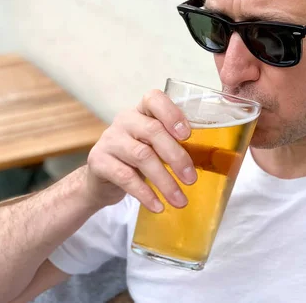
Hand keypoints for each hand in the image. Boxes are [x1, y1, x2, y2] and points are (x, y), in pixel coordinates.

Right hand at [85, 89, 196, 211]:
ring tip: (180, 200)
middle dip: (176, 156)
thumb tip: (206, 157)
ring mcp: (109, 139)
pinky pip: (125, 177)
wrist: (102, 179)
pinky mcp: (98, 161)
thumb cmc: (137, 158)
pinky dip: (145, 194)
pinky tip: (158, 206)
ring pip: (142, 156)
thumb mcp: (154, 145)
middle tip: (192, 179)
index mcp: (142, 111)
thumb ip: (172, 143)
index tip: (187, 135)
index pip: (154, 99)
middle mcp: (124, 120)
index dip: (172, 114)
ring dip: (165, 181)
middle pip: (153, 131)